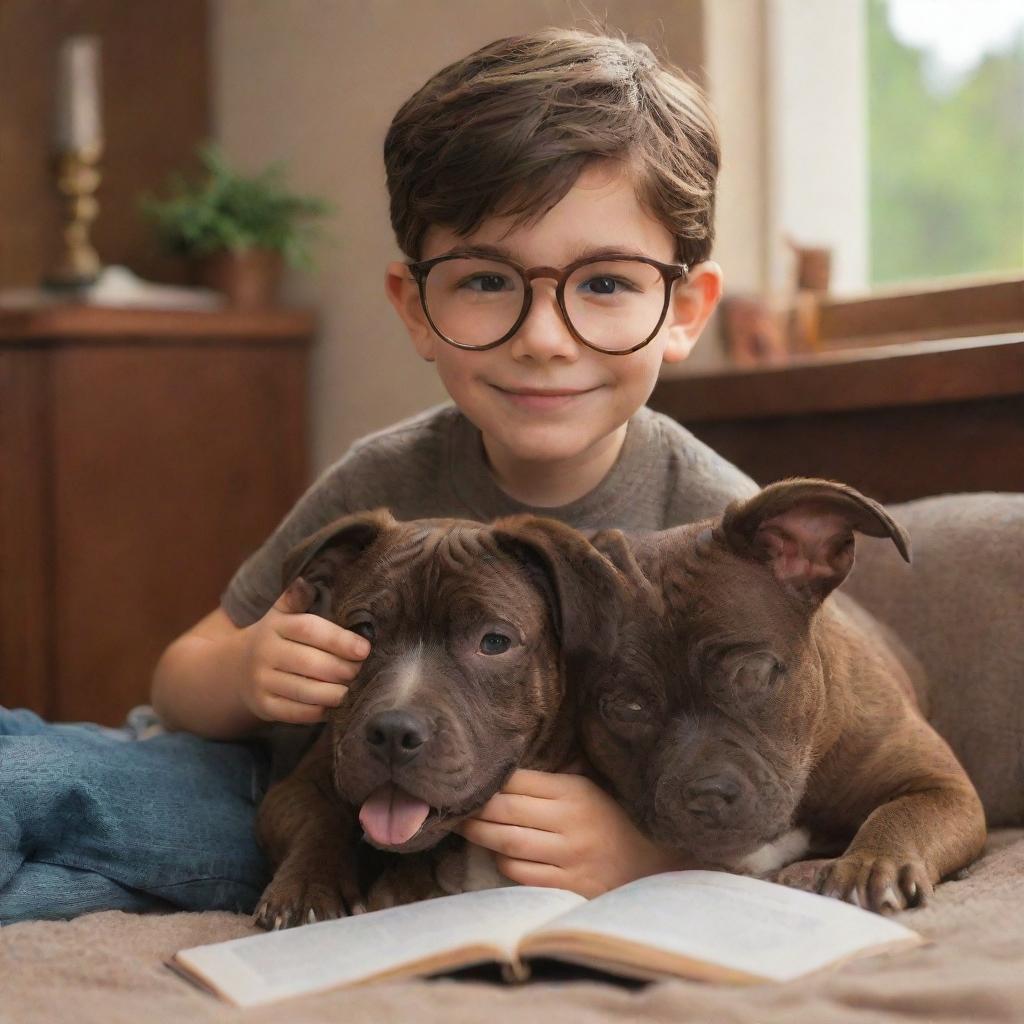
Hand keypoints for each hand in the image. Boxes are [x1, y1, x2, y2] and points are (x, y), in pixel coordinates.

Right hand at [237, 581, 368, 724]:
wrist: (234, 669)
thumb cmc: (275, 638)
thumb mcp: (281, 614)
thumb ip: (297, 599)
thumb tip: (305, 582)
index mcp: (274, 626)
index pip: (309, 629)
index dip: (339, 639)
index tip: (364, 649)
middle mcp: (264, 653)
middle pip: (310, 663)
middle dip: (342, 669)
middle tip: (362, 672)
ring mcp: (261, 681)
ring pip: (304, 690)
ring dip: (334, 693)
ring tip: (353, 690)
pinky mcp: (263, 706)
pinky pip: (295, 712)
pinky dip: (319, 711)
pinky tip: (334, 706)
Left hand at [453, 769, 687, 897]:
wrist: (657, 864)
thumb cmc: (615, 819)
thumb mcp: (590, 787)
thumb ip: (552, 780)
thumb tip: (502, 768)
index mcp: (574, 792)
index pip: (516, 781)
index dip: (488, 782)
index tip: (468, 781)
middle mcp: (569, 824)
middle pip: (502, 813)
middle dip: (472, 810)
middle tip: (451, 806)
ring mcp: (568, 859)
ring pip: (506, 845)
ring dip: (481, 837)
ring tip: (467, 828)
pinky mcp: (567, 888)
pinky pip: (520, 876)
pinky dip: (503, 863)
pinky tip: (499, 853)